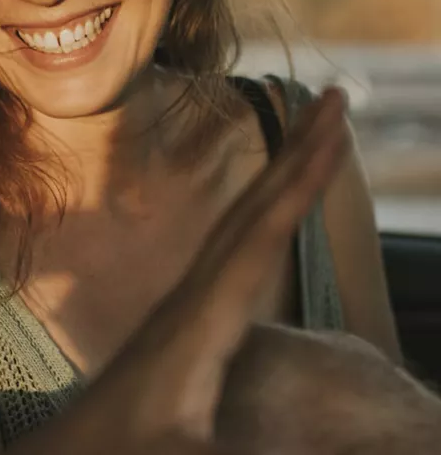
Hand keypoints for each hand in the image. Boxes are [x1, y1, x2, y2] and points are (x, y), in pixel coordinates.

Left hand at [22, 86, 350, 453]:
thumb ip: (219, 448)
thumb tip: (229, 435)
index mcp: (201, 321)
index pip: (259, 236)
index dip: (299, 184)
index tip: (331, 131)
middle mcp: (193, 296)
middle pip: (252, 208)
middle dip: (296, 151)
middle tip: (332, 96)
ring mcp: (186, 303)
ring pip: (240, 221)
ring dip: (279, 174)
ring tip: (312, 132)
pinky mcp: (183, 316)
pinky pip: (230, 246)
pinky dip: (262, 211)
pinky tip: (271, 207)